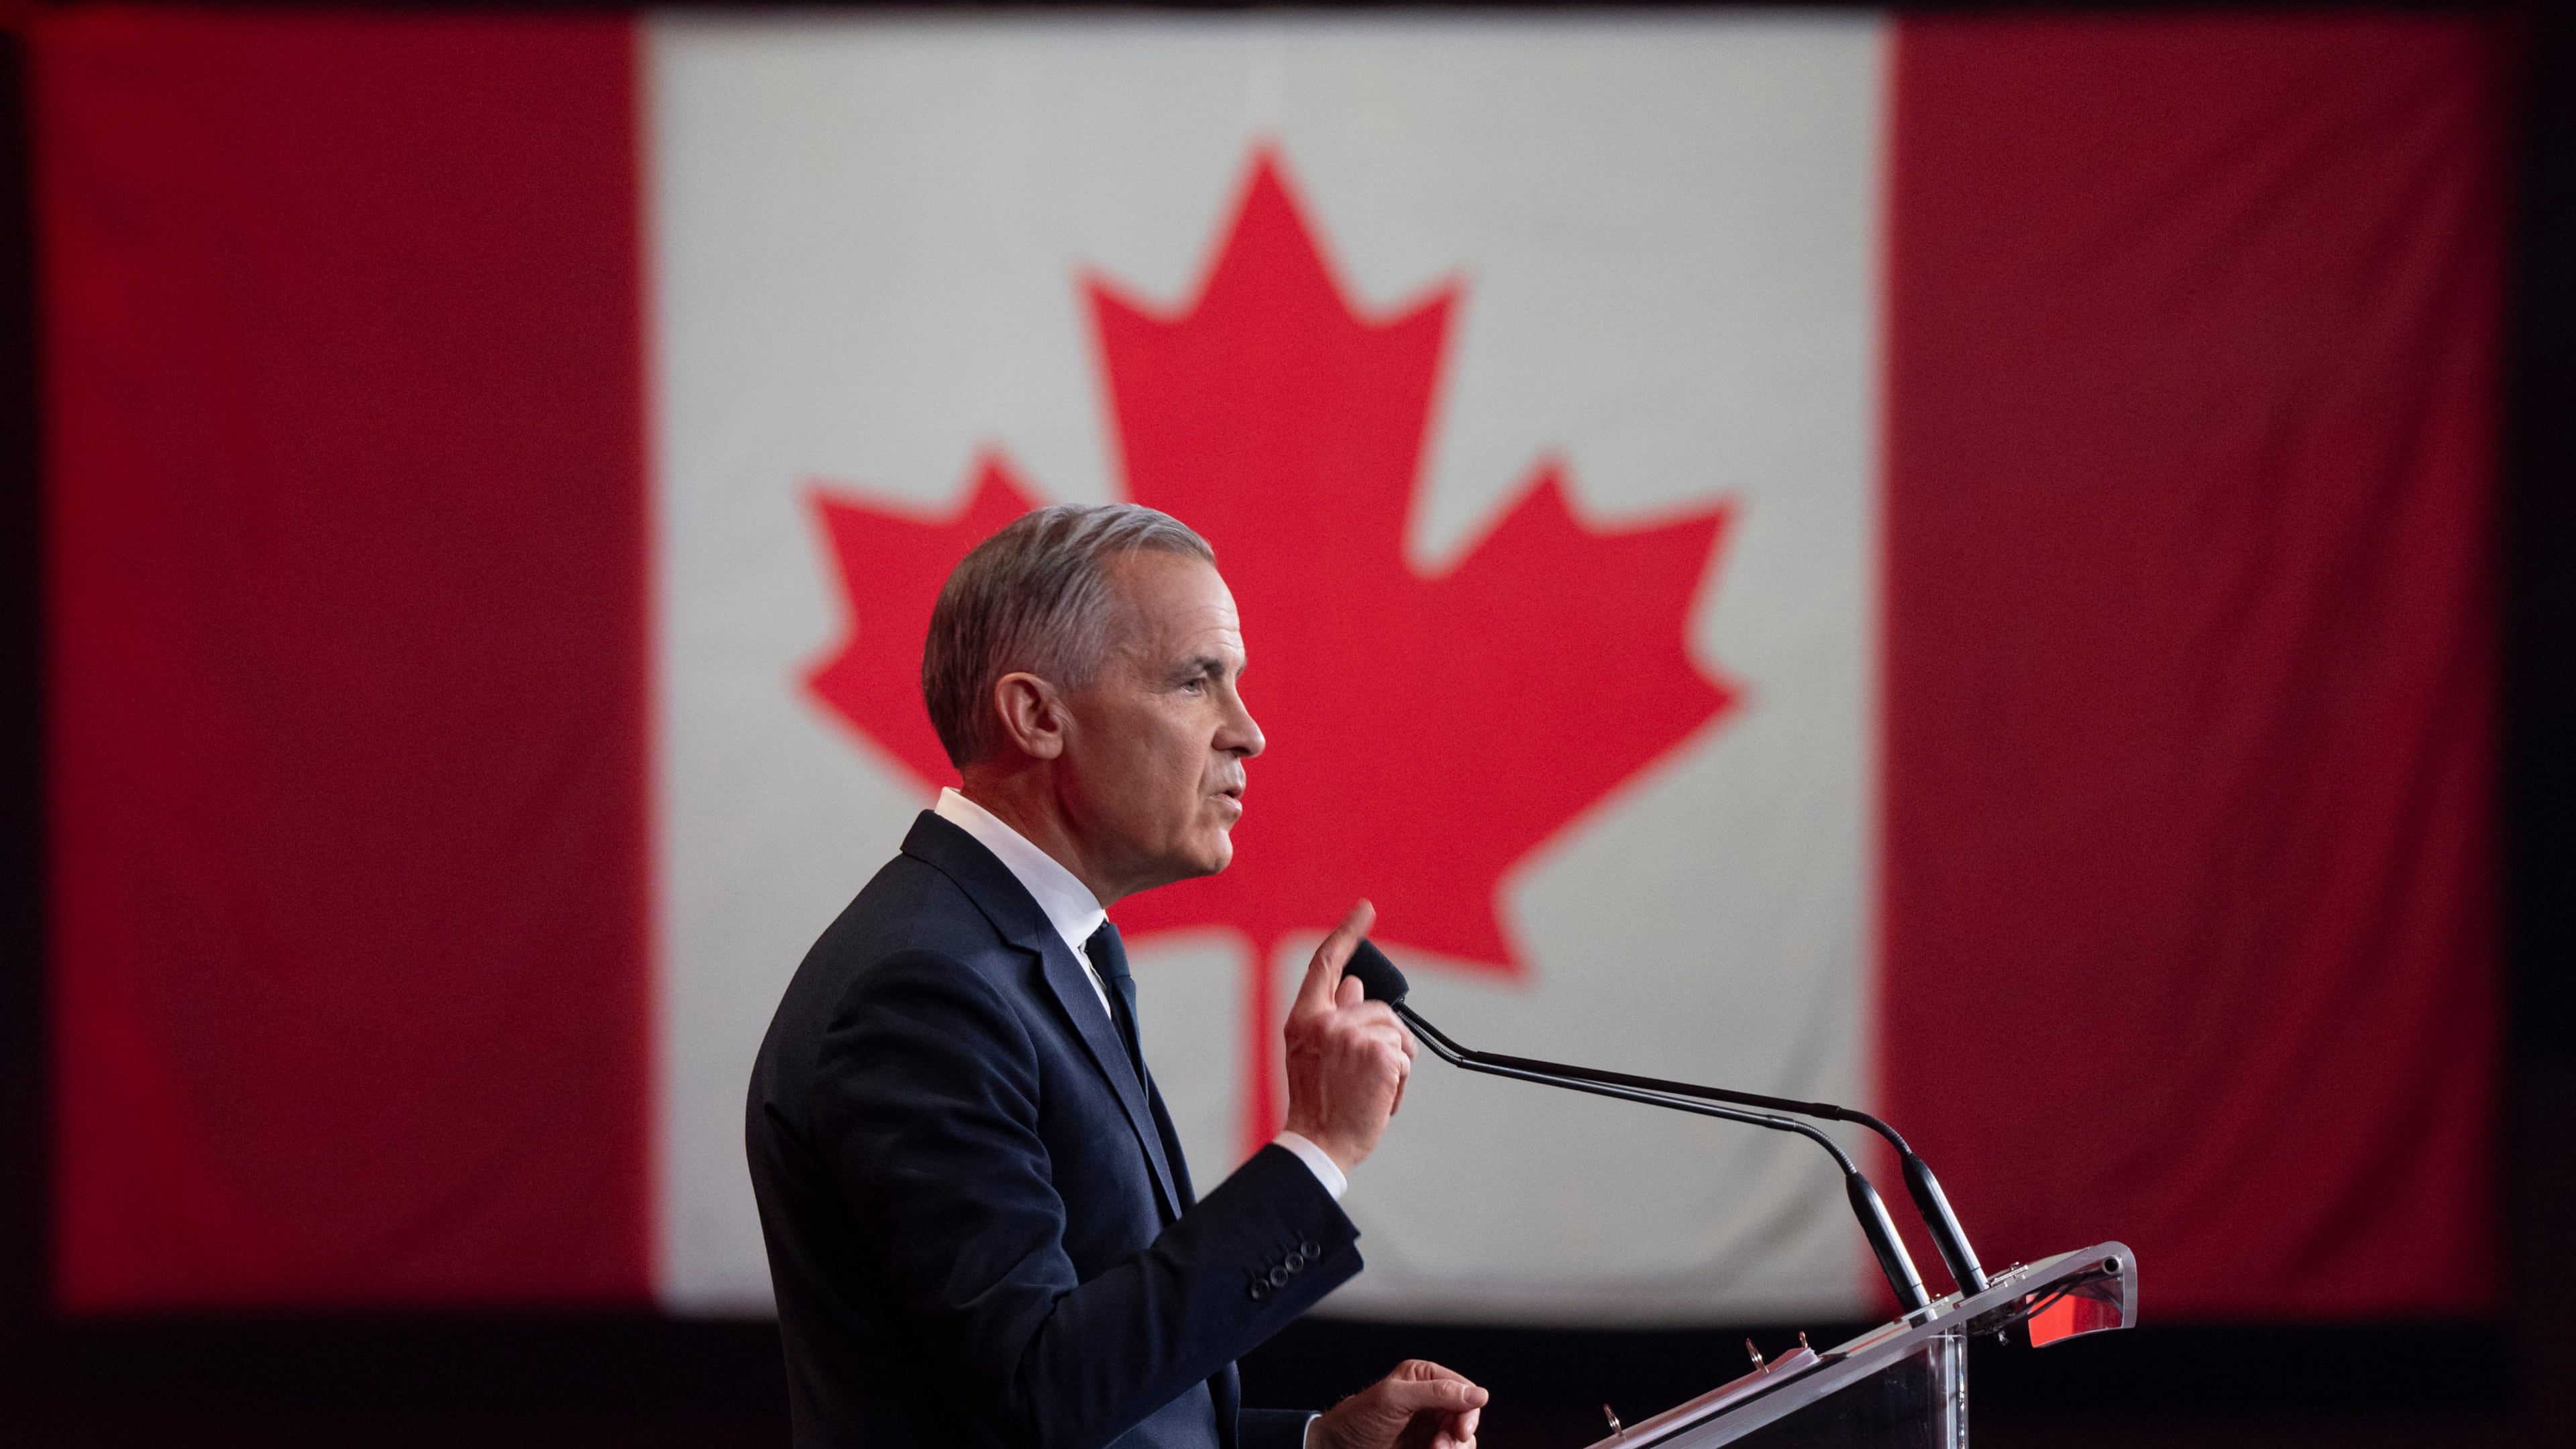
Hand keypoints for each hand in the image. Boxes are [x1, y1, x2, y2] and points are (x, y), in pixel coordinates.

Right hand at [1280, 900, 1416, 1172]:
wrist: (1319, 1144)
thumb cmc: (1318, 1103)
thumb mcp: (1315, 1053)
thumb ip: (1332, 1015)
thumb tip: (1354, 982)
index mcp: (1303, 1018)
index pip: (1326, 963)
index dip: (1346, 933)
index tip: (1365, 910)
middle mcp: (1324, 1021)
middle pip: (1377, 1008)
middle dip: (1386, 1038)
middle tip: (1370, 1077)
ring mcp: (1351, 1036)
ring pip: (1395, 1032)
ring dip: (1394, 1062)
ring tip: (1371, 1091)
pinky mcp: (1379, 1053)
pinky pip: (1405, 1056)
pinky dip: (1401, 1080)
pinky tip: (1380, 1098)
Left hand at [1312, 1359, 1486, 1448]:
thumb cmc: (1358, 1418)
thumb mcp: (1395, 1399)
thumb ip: (1436, 1393)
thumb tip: (1478, 1394)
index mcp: (1425, 1378)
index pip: (1465, 1391)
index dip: (1468, 1411)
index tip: (1460, 1431)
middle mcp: (1431, 1400)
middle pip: (1467, 1418)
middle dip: (1458, 1436)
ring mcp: (1430, 1427)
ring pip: (1462, 1440)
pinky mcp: (1427, 1446)